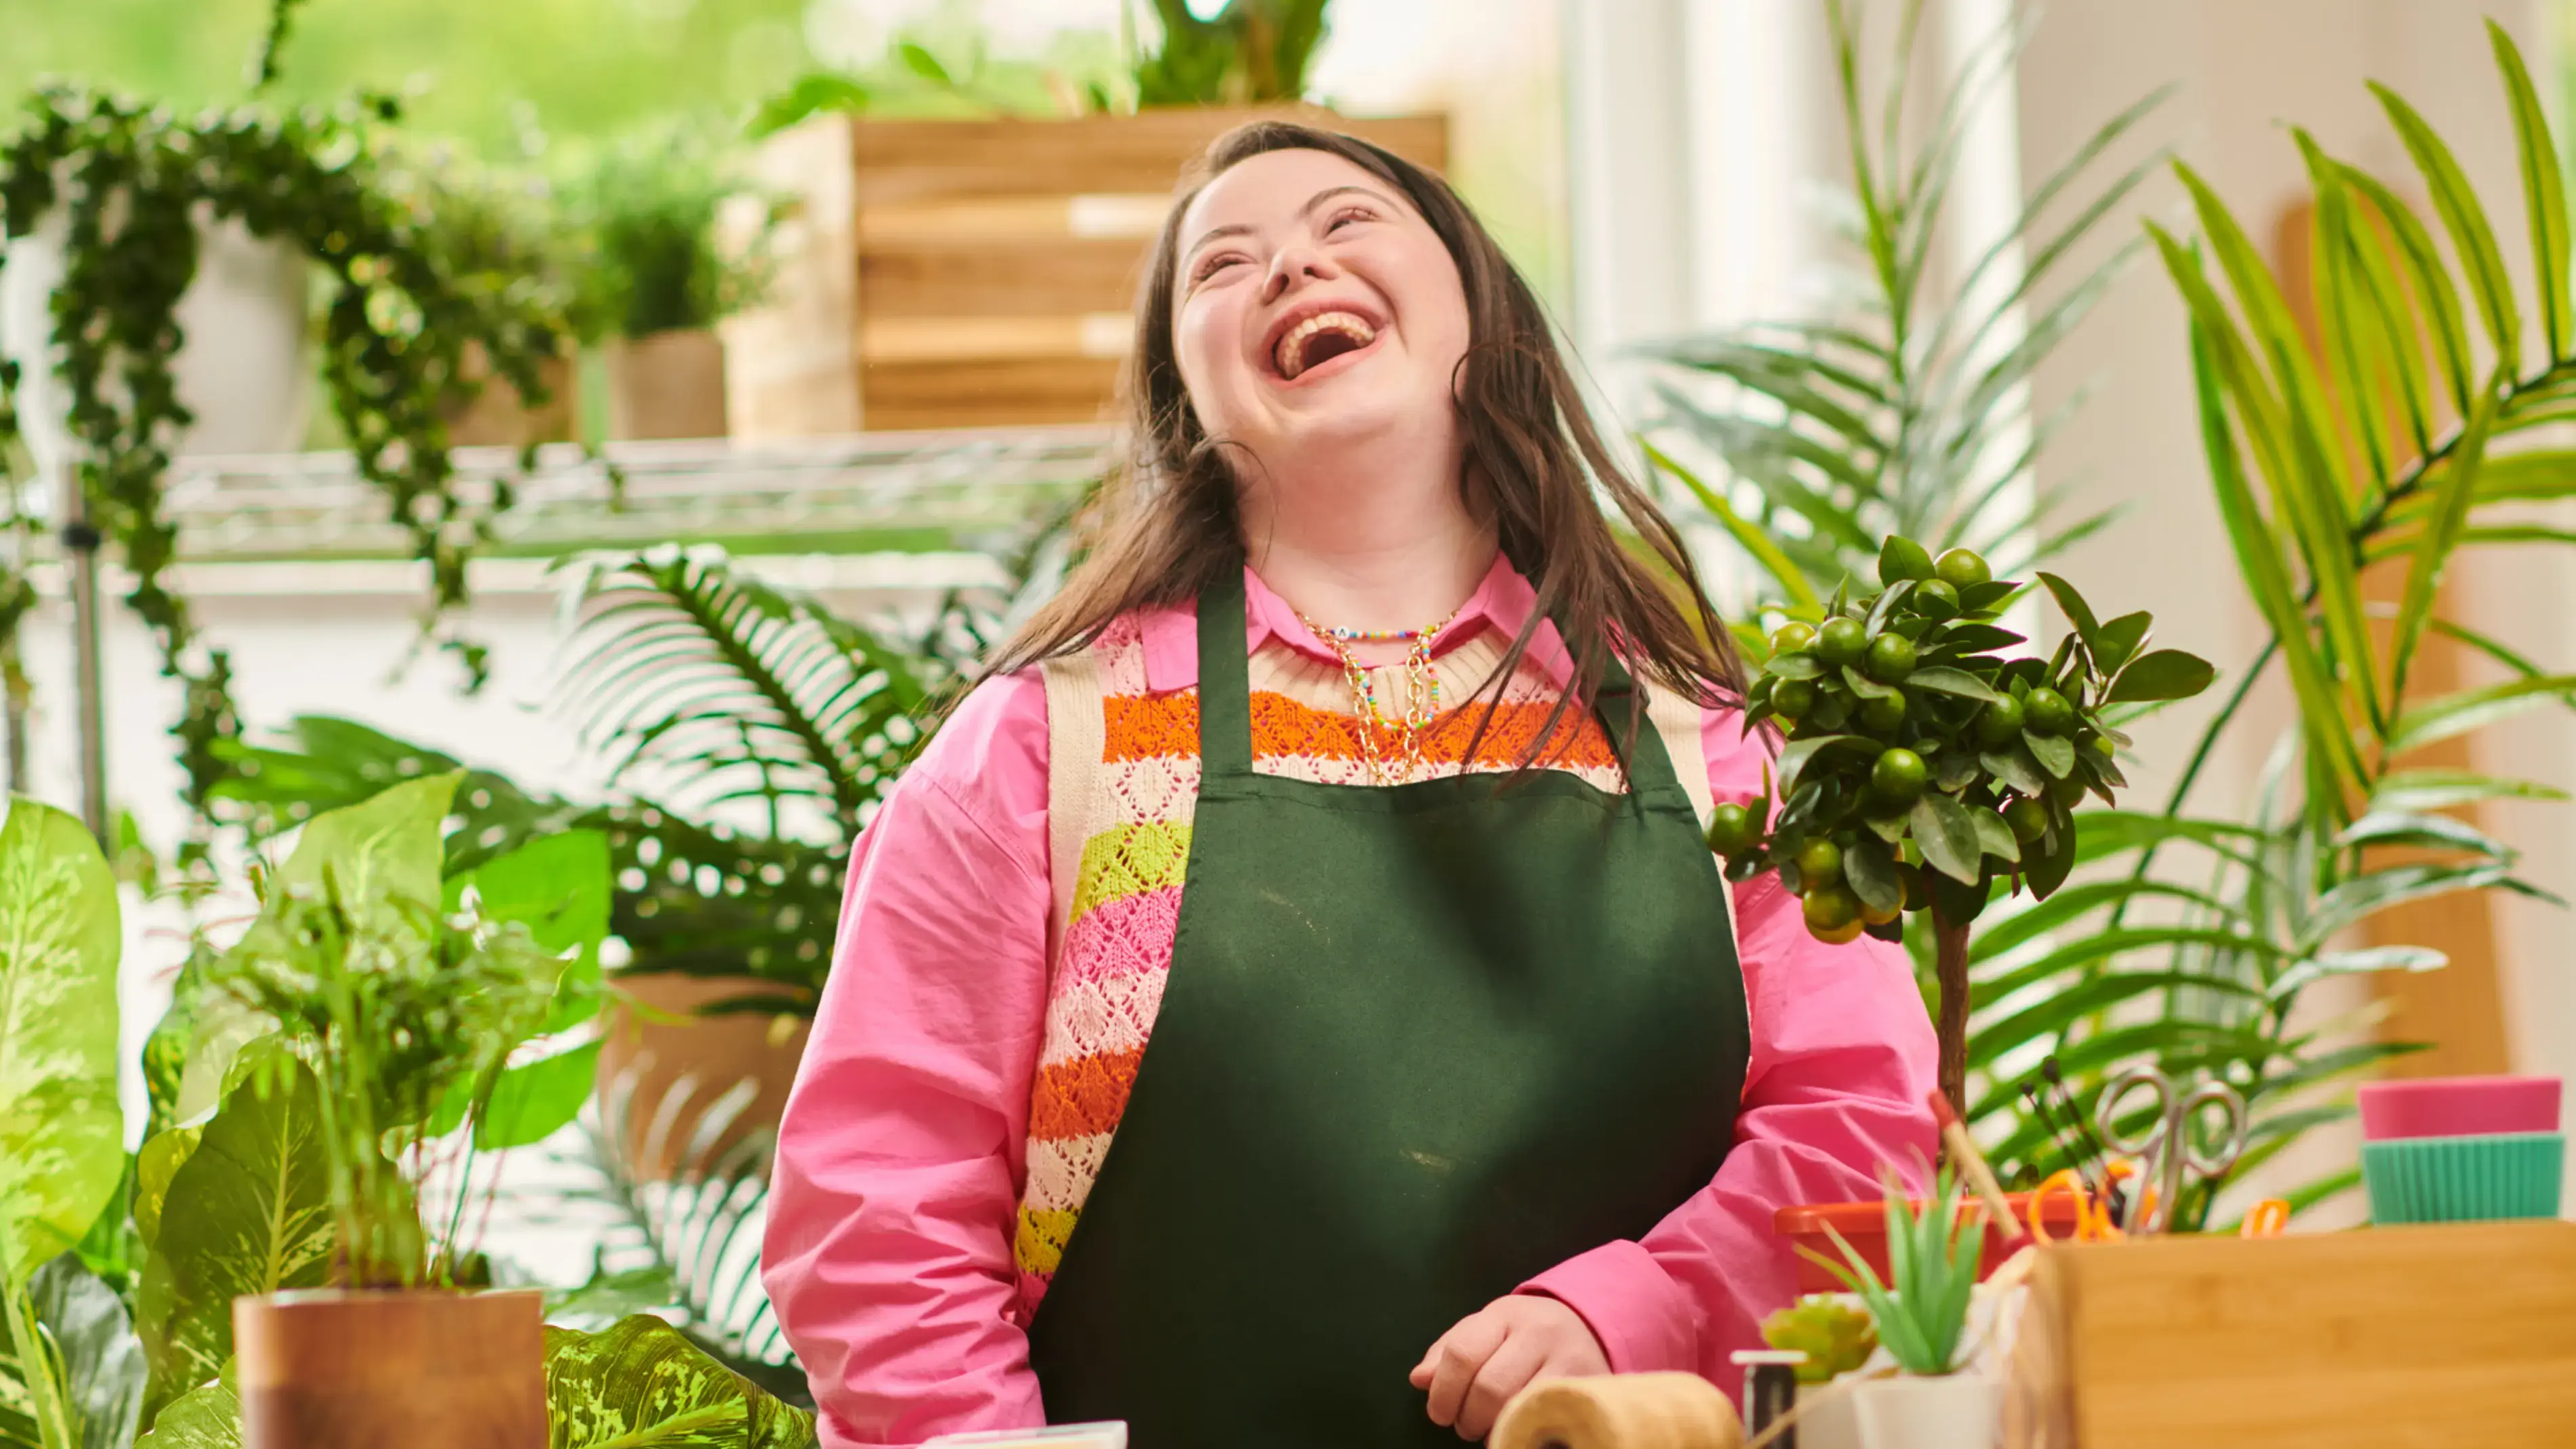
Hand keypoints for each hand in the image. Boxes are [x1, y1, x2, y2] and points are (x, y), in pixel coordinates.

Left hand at [1409, 1294, 1610, 1440]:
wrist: (1586, 1327)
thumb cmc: (1521, 1334)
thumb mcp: (1484, 1330)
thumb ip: (1448, 1352)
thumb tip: (1420, 1380)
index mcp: (1505, 1314)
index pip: (1462, 1353)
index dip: (1443, 1392)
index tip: (1439, 1414)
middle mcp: (1539, 1332)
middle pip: (1490, 1388)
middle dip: (1469, 1417)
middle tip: (1466, 1426)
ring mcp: (1569, 1360)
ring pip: (1520, 1408)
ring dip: (1495, 1429)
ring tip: (1490, 1429)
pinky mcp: (1589, 1387)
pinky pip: (1548, 1420)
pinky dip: (1525, 1432)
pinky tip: (1518, 1431)